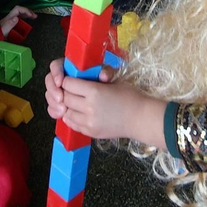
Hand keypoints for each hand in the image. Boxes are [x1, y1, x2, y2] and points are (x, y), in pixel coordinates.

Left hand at [0, 6, 35, 37]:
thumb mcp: (4, 30)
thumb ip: (10, 24)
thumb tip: (17, 18)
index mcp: (9, 17)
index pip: (18, 9)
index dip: (26, 10)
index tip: (32, 15)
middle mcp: (10, 17)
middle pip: (20, 10)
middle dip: (28, 11)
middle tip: (35, 16)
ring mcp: (10, 21)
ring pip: (20, 14)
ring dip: (27, 14)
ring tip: (33, 17)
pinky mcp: (11, 24)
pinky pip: (19, 18)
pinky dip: (25, 18)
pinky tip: (27, 21)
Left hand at [49, 61, 166, 147]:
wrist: (141, 119)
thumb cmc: (131, 97)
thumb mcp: (115, 81)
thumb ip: (97, 77)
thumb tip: (83, 74)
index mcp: (94, 91)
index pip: (68, 84)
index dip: (68, 81)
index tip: (72, 80)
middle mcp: (88, 107)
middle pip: (65, 98)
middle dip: (67, 93)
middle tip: (73, 91)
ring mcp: (88, 122)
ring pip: (66, 112)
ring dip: (69, 107)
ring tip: (76, 103)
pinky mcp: (90, 132)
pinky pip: (72, 124)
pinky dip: (72, 118)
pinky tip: (78, 113)